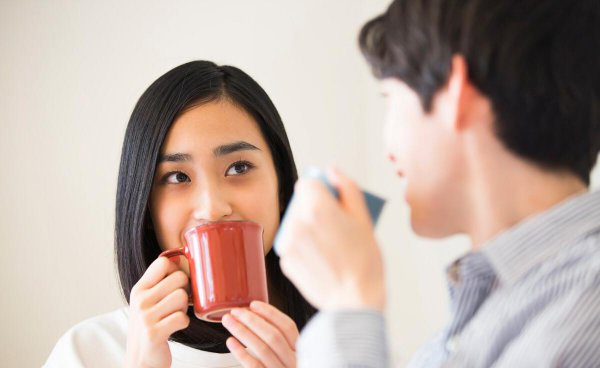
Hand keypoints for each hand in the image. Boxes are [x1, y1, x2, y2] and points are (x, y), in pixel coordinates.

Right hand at [125, 256, 190, 367]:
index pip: (163, 263)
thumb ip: (159, 282)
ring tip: (173, 316)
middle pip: (180, 278)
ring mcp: (145, 317)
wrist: (140, 359)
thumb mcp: (147, 301)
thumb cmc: (150, 326)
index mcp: (139, 289)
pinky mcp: (154, 333)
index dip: (176, 270)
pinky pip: (182, 318)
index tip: (174, 284)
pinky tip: (173, 327)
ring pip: (182, 297)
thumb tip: (179, 257)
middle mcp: (140, 300)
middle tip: (176, 305)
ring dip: (184, 308)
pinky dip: (183, 323)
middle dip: (184, 291)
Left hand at [222, 301, 298, 367]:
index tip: (253, 304)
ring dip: (243, 332)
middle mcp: (294, 362)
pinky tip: (231, 343)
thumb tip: (258, 317)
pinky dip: (242, 354)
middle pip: (273, 336)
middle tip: (235, 312)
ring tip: (228, 322)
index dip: (270, 313)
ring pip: (262, 349)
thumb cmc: (286, 367)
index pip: (288, 327)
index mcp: (302, 351)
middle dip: (251, 320)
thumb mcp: (292, 356)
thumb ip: (283, 342)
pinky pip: (255, 367)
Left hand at [276, 168, 385, 310]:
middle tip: (334, 228)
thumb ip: (347, 188)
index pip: (308, 183)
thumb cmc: (364, 262)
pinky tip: (321, 258)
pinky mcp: (285, 260)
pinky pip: (293, 244)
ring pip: (296, 223)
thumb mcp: (364, 219)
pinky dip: (304, 247)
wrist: (353, 301)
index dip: (322, 191)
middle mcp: (297, 221)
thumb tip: (332, 170)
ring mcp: (288, 242)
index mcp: (318, 206)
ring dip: (307, 228)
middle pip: (301, 204)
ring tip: (329, 246)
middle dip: (314, 209)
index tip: (332, 202)